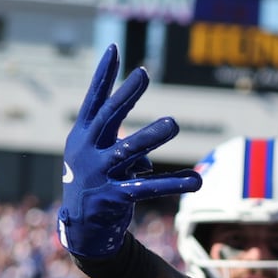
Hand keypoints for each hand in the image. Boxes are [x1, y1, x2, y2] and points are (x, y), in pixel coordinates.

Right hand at [59, 44, 200, 258]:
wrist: (82, 228)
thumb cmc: (96, 182)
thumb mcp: (102, 157)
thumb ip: (125, 141)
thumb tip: (149, 141)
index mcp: (82, 136)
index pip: (93, 100)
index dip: (103, 75)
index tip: (114, 49)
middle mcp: (86, 152)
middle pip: (108, 118)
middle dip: (125, 94)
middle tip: (143, 73)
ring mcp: (98, 174)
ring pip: (128, 151)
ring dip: (151, 137)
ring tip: (174, 123)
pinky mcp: (114, 197)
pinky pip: (148, 187)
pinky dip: (173, 183)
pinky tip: (196, 179)